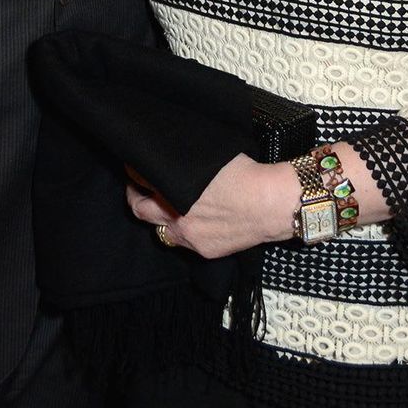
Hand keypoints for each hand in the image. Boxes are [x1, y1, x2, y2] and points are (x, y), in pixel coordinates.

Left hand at [126, 154, 294, 258]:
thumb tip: (174, 158)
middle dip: (136, 196)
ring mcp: (188, 234)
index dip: (135, 170)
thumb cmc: (247, 174)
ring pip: (158, 230)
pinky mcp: (203, 250)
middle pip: (139, 208)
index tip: (135, 165)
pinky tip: (190, 223)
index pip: (140, 177)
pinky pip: (182, 243)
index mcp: (174, 185)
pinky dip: (181, 233)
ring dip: (157, 219)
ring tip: (162, 209)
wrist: (272, 203)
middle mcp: (175, 212)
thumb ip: (186, 162)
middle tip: (138, 188)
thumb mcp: (209, 157)